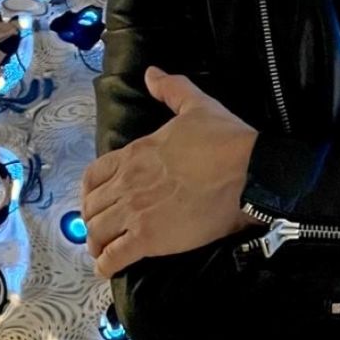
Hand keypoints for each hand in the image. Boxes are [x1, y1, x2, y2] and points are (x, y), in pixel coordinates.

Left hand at [81, 65, 264, 277]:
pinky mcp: (150, 239)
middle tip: (106, 227)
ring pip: (97, 233)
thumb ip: (172, 89)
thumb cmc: (224, 139)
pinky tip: (110, 266)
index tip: (99, 200)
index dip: (90, 191)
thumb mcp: (197, 105)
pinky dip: (106, 264)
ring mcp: (135, 213)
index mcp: (134, 153)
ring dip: (98, 242)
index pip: (93, 176)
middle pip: (92, 207)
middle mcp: (127, 183)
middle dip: (94, 219)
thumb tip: (151, 73)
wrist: (249, 172)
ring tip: (106, 249)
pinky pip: (113, 258)